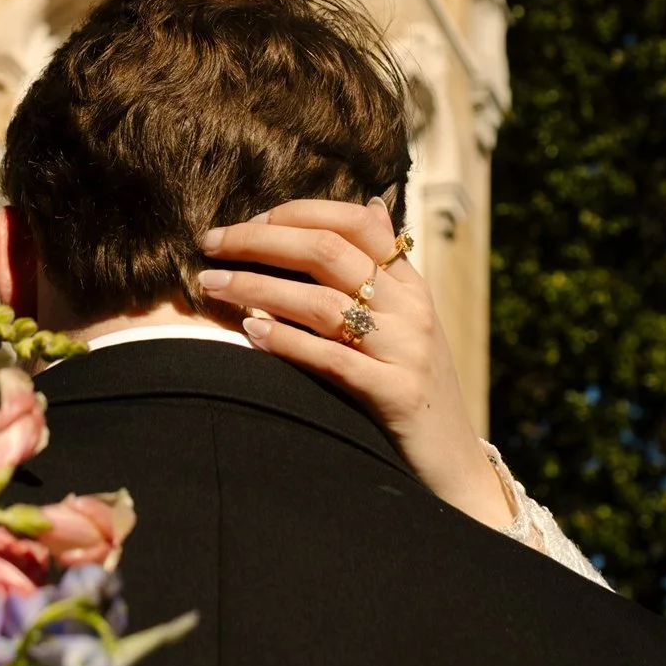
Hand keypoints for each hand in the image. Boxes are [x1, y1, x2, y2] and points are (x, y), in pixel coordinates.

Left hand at [198, 199, 513, 531]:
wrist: (455, 461)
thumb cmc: (415, 385)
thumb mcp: (409, 319)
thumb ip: (385, 267)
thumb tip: (370, 204)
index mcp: (411, 284)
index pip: (355, 223)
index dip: (296, 214)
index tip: (247, 221)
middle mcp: (410, 309)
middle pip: (327, 252)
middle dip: (260, 241)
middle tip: (210, 243)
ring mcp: (404, 350)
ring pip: (321, 303)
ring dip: (257, 288)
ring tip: (211, 285)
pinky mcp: (394, 394)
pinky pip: (330, 359)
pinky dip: (285, 342)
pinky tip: (248, 333)